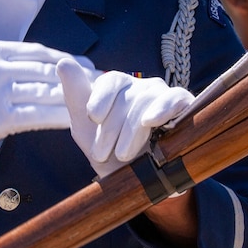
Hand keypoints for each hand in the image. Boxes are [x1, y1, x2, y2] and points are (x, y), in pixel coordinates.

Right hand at [0, 40, 83, 160]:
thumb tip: (29, 59)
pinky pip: (35, 115)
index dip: (64, 58)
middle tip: (98, 82)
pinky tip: (73, 120)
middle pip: (46, 68)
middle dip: (76, 76)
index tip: (84, 64)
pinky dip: (57, 117)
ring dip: (72, 96)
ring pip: (44, 90)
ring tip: (92, 101)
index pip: (37, 50)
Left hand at [57, 59, 193, 177]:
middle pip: (127, 95)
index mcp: (118, 88)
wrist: (137, 186)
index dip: (101, 98)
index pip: (111, 81)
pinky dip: (163, 107)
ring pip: (146, 100)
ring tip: (123, 154)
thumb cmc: (110, 154)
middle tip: (103, 153)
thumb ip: (75, 96)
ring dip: (131, 130)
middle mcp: (141, 88)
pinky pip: (175, 98)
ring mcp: (163, 97)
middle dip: (111, 127)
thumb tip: (63, 62)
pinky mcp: (183, 107)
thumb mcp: (85, 129)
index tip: (92, 118)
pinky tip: (151, 121)